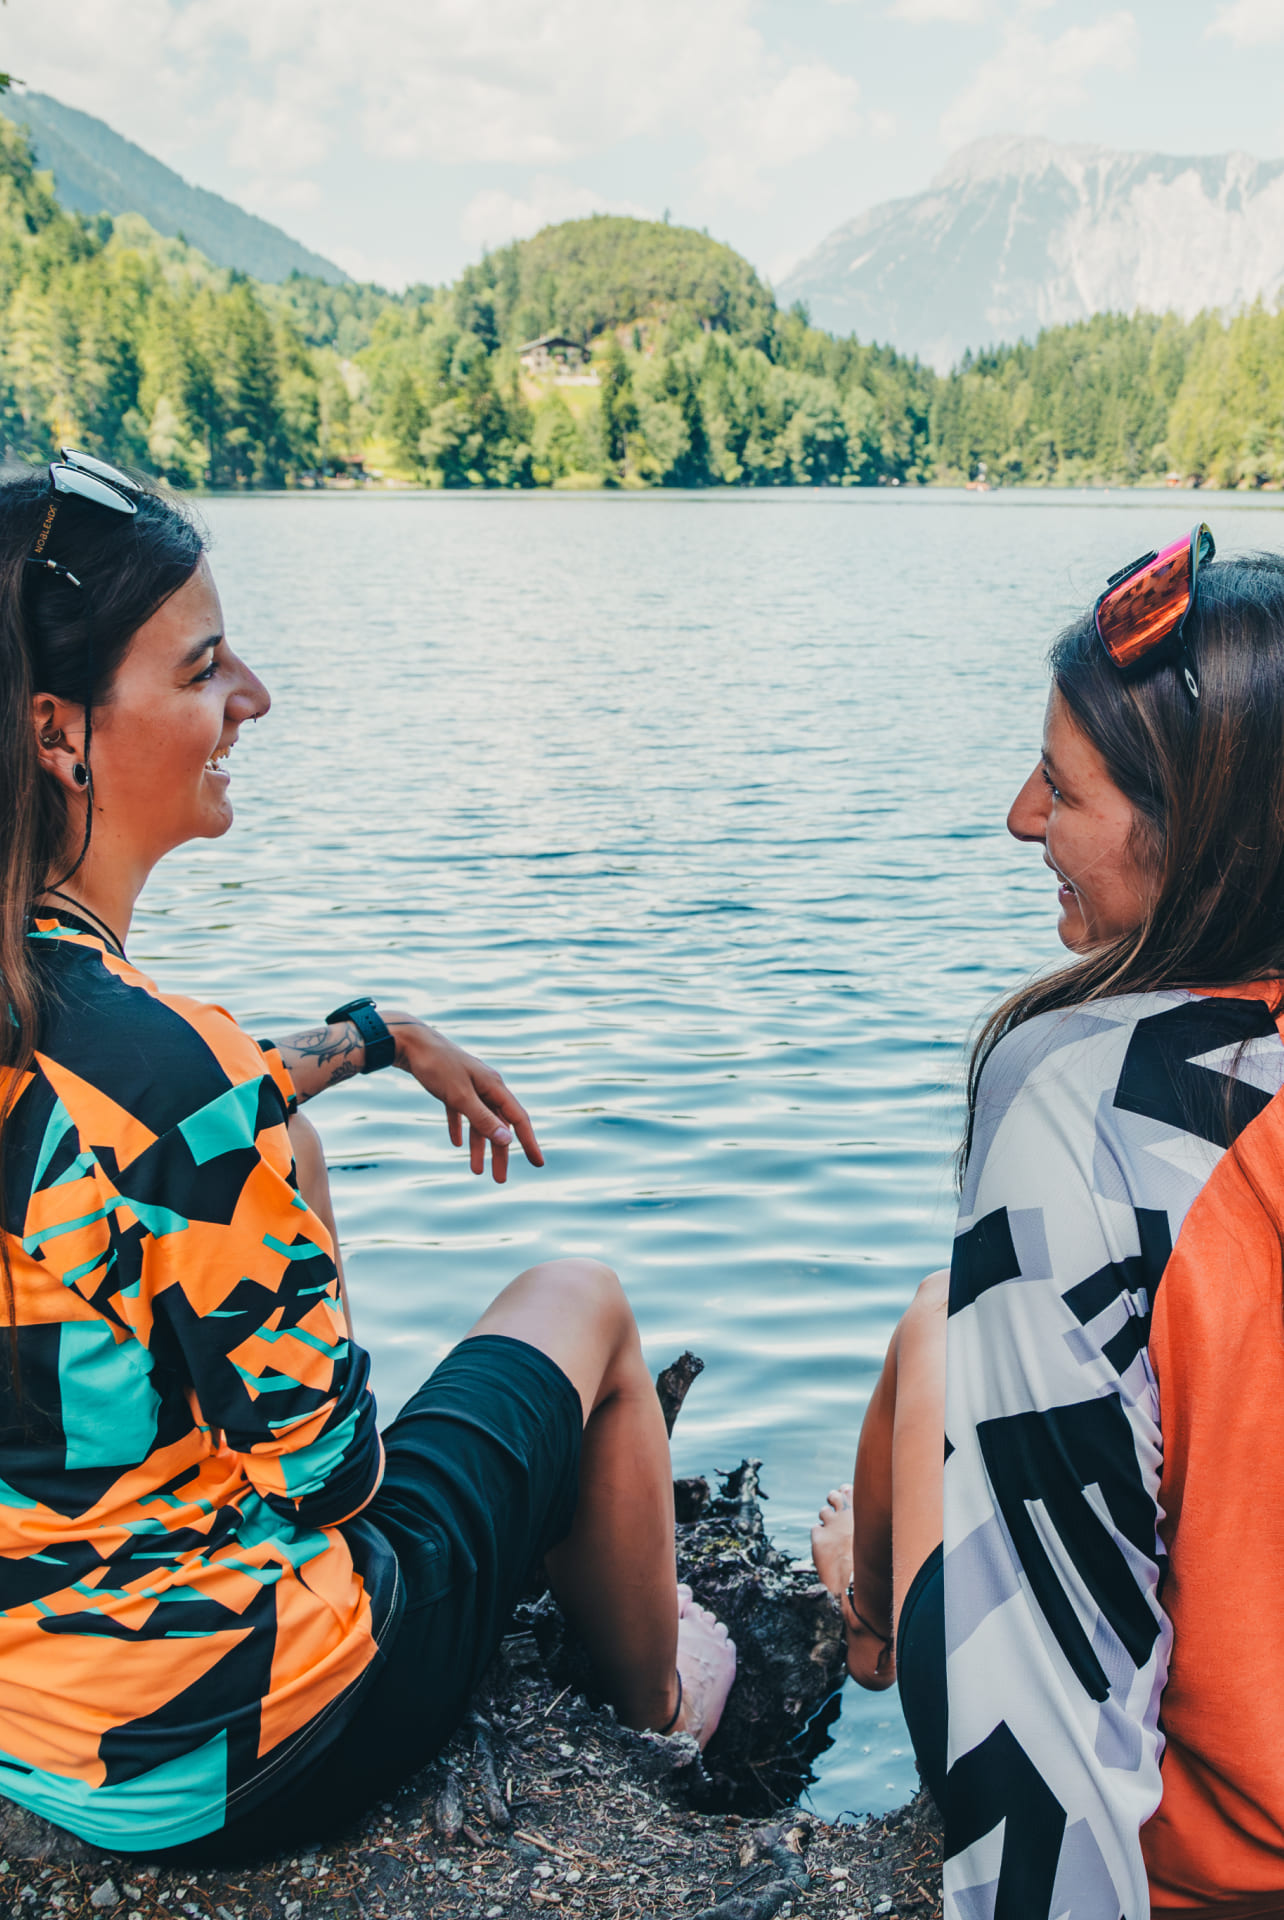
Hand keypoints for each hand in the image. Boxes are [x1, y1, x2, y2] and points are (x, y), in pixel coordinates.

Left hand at [384, 1012, 543, 1183]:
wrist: (410, 1042)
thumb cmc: (436, 1066)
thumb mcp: (460, 1096)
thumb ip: (482, 1119)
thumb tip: (507, 1140)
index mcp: (494, 1087)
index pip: (518, 1119)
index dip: (530, 1142)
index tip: (538, 1164)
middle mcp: (486, 1087)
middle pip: (498, 1125)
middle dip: (499, 1153)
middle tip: (500, 1180)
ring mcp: (469, 1086)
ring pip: (479, 1122)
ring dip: (478, 1146)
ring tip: (476, 1171)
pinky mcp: (451, 1086)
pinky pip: (461, 1113)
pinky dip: (460, 1128)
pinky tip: (456, 1143)